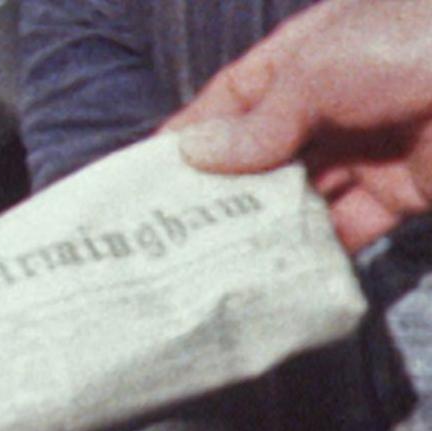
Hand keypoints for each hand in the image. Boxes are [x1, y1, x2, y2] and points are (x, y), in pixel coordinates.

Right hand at [167, 0, 431, 250]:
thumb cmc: (419, 42)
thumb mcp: (320, 69)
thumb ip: (258, 121)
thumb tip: (196, 155)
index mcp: (309, 55)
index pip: (232, 100)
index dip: (188, 136)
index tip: (142, 182)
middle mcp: (334, 102)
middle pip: (260, 154)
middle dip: (218, 192)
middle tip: (165, 236)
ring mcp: (369, 149)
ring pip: (298, 197)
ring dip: (259, 228)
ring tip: (207, 263)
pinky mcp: (403, 194)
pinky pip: (348, 229)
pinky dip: (314, 253)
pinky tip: (272, 273)